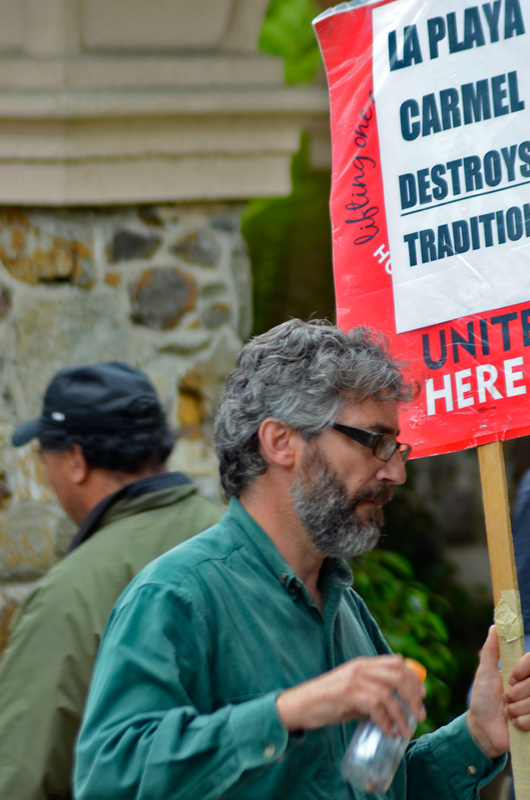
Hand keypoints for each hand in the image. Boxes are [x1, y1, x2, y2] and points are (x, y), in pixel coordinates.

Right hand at [276, 654, 425, 735]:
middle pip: (397, 675)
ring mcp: (354, 680)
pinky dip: (386, 721)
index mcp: (362, 663)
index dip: (412, 677)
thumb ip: (370, 692)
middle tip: (419, 715)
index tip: (422, 693)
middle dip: (413, 696)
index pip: (395, 662)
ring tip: (405, 730)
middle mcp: (360, 668)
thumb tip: (395, 706)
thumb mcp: (352, 690)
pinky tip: (388, 732)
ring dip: (401, 714)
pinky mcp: (347, 694)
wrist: (300, 705)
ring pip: (388, 693)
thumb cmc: (327, 701)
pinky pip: (375, 706)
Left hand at [468, 625, 529, 757]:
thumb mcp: (485, 673)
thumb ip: (491, 651)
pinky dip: (520, 722)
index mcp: (524, 673)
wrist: (483, 729)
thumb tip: (494, 626)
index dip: (523, 669)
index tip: (510, 678)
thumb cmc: (484, 699)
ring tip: (508, 712)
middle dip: (514, 694)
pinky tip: (514, 724)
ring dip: (515, 709)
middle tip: (505, 698)